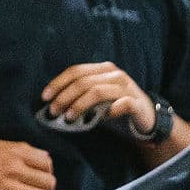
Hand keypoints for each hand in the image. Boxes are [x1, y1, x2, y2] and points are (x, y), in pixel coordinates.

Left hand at [39, 62, 156, 139]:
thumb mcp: (94, 101)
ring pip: (98, 91)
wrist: (144, 119)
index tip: (44, 97)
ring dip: (80, 105)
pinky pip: (123, 104)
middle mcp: (115, 75)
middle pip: (83, 81)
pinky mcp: (137, 103)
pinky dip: (110, 110)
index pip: (76, 71)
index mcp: (102, 70)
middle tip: (53, 112)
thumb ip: (77, 98)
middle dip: (64, 97)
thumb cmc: (114, 109)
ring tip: (69, 118)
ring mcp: (127, 88)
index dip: (58, 83)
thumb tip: (51, 106)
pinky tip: (102, 118)